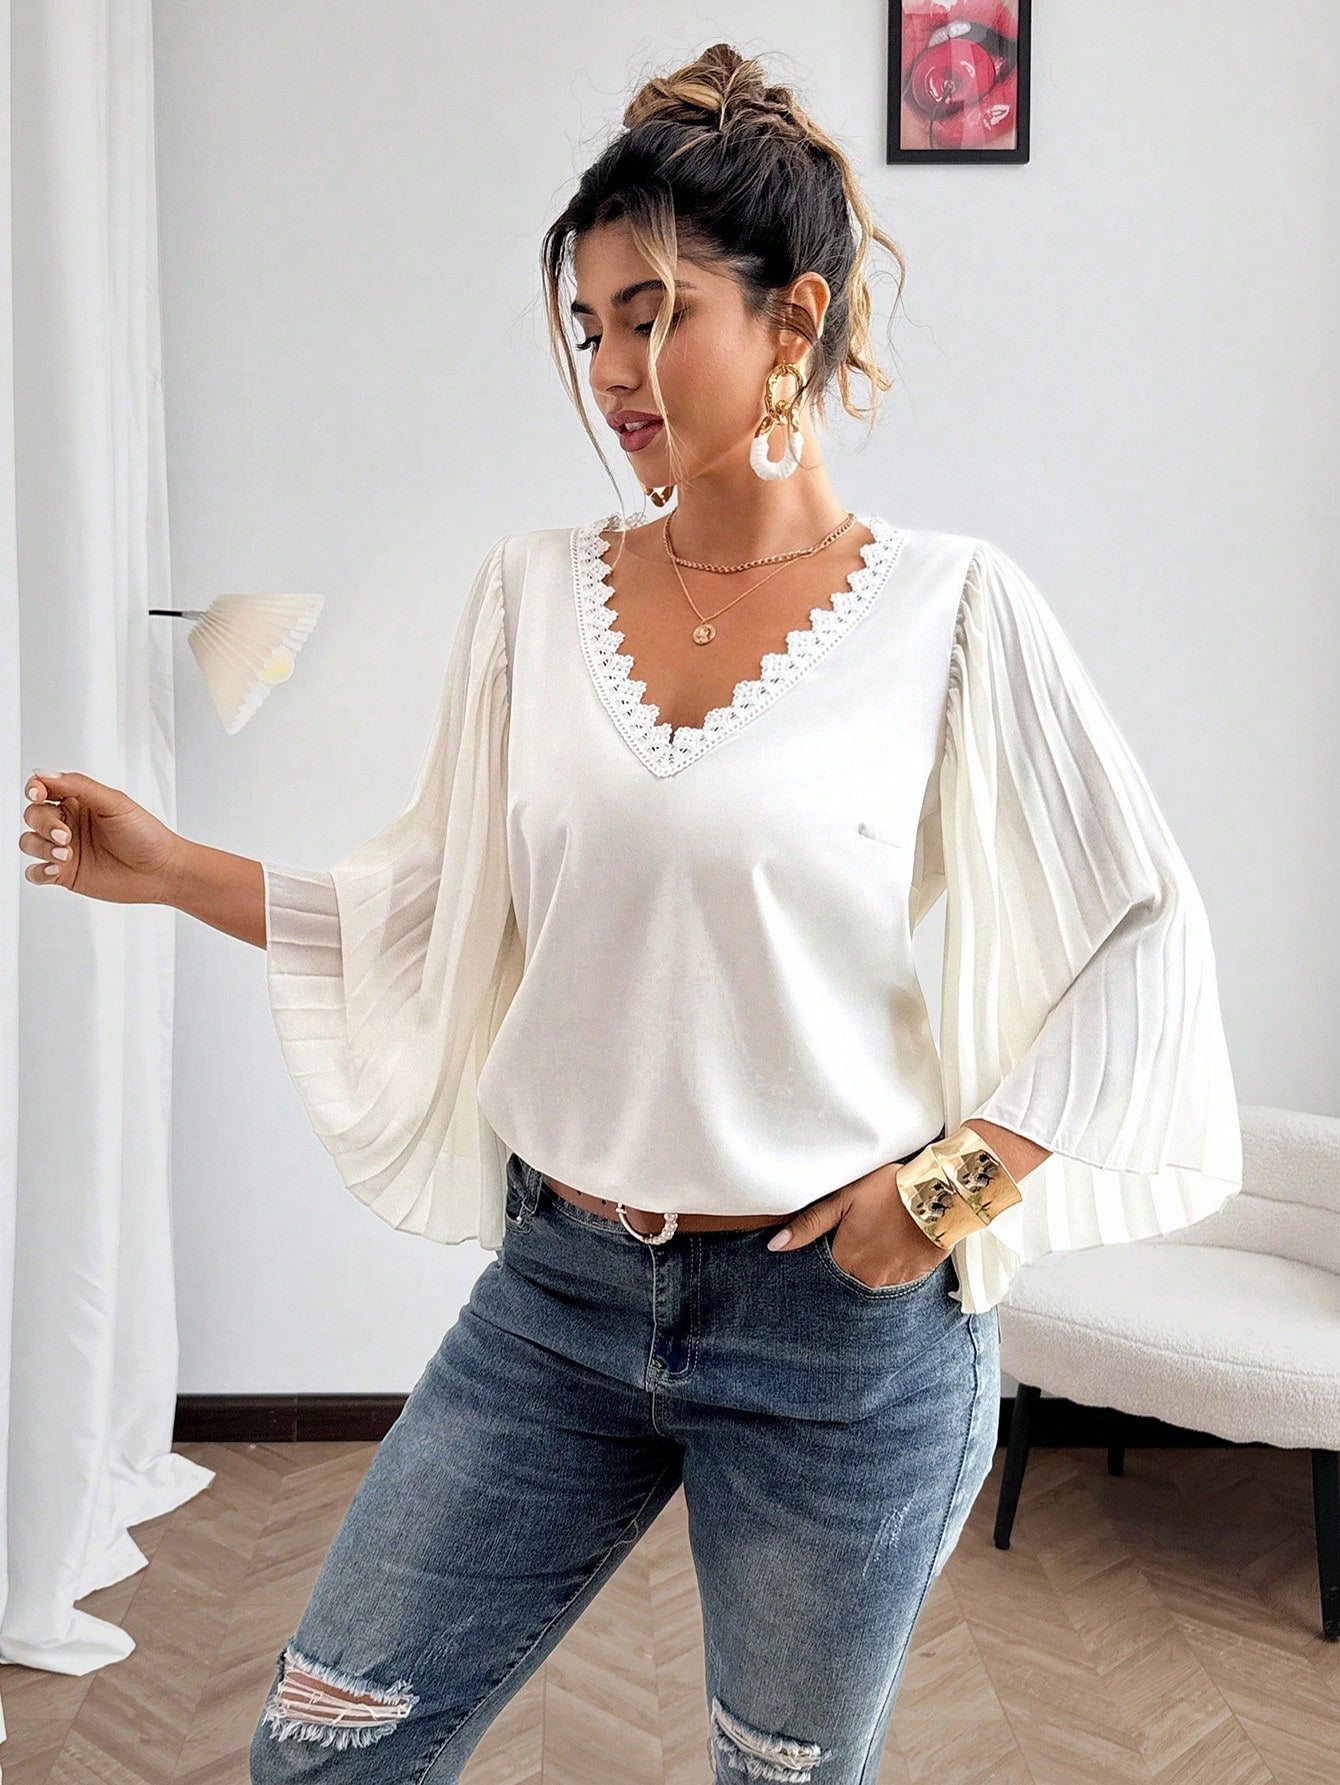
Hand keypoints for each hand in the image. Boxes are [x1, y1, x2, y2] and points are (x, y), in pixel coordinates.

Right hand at [19, 771, 185, 904]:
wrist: (161, 871)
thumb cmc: (146, 835)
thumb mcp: (115, 803)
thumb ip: (79, 786)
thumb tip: (45, 775)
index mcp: (79, 801)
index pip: (43, 789)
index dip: (34, 789)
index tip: (38, 794)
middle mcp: (68, 823)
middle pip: (33, 815)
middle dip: (43, 823)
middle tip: (64, 835)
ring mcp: (64, 849)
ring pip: (29, 842)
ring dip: (41, 847)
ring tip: (65, 855)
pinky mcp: (64, 874)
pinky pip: (35, 872)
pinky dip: (39, 870)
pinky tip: (55, 869)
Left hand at [766, 1159, 948, 1288]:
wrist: (939, 1194)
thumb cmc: (888, 1191)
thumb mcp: (842, 1200)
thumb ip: (808, 1225)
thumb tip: (775, 1246)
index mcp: (844, 1259)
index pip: (825, 1268)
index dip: (830, 1250)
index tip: (840, 1237)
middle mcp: (865, 1278)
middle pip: (848, 1274)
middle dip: (852, 1257)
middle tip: (864, 1233)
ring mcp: (892, 1281)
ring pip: (872, 1277)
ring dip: (872, 1261)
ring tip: (881, 1235)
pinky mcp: (914, 1278)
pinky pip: (895, 1278)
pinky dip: (893, 1264)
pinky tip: (896, 1243)